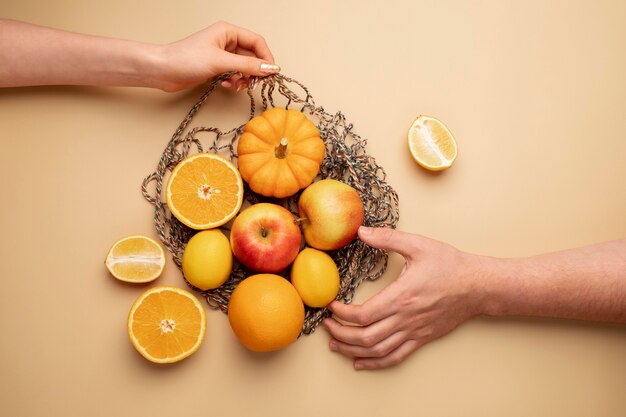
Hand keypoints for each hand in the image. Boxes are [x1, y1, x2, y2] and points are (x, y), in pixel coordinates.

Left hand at [158, 21, 278, 91]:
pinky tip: (224, 85)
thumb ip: (248, 66)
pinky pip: (234, 76)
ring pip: (244, 69)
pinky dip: (233, 83)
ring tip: (234, 85)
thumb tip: (270, 68)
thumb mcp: (221, 62)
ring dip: (243, 79)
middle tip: (253, 83)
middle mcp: (226, 42)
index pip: (257, 42)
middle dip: (253, 72)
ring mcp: (221, 56)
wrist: (162, 71)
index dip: (266, 58)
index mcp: (228, 32)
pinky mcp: (216, 68)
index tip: (270, 74)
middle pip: (252, 57)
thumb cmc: (186, 59)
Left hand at [323, 226, 487, 369]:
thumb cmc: (450, 264)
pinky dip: (375, 362)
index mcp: (401, 296)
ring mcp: (414, 332)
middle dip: (340, 334)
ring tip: (335, 345)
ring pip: (377, 350)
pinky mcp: (421, 338)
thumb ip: (387, 238)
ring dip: (352, 350)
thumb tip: (361, 231)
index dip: (341, 314)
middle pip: (365, 337)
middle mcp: (405, 319)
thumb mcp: (418, 244)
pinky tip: (361, 362)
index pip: (362, 315)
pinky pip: (395, 357)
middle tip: (326, 326)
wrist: (479, 286)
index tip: (331, 305)